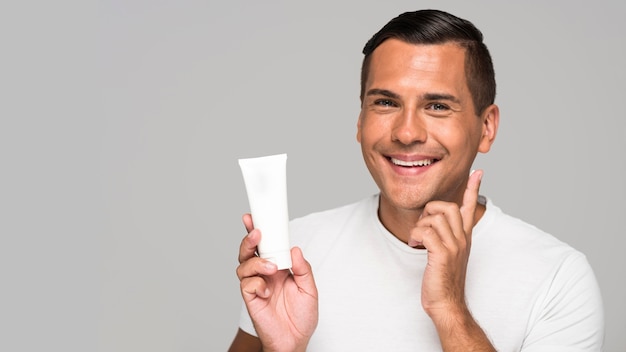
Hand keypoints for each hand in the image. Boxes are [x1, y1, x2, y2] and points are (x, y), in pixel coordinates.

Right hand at [236, 214, 317, 351]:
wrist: (294, 341)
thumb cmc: (301, 317)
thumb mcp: (310, 290)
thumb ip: (302, 269)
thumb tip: (294, 250)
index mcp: (278, 267)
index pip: (266, 245)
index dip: (258, 231)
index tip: (254, 217)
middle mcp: (264, 273)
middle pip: (249, 250)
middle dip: (249, 239)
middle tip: (257, 233)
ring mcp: (256, 285)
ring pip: (244, 264)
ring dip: (256, 262)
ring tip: (271, 268)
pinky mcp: (250, 298)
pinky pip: (246, 284)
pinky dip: (256, 283)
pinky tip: (267, 291)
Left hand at [409, 170, 482, 319]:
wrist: (447, 304)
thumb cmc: (443, 280)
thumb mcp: (447, 254)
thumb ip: (444, 237)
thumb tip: (433, 222)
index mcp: (464, 237)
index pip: (471, 207)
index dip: (473, 188)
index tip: (478, 172)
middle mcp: (462, 239)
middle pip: (448, 206)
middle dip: (430, 210)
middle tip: (422, 227)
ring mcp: (454, 247)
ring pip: (434, 218)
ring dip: (419, 227)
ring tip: (418, 241)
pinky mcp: (442, 255)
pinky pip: (425, 232)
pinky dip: (415, 237)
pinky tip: (415, 247)